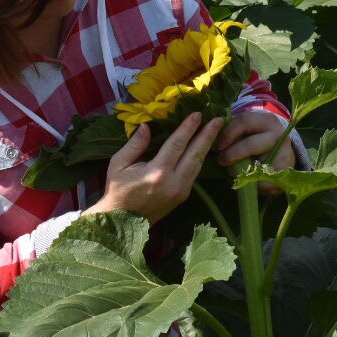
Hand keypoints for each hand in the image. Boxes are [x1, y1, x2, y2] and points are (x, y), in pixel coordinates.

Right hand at [87, 112, 223, 223]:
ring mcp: (181, 192)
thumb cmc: (117, 191)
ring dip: (207, 146)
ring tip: (215, 130)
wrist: (121, 222)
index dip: (188, 128)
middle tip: (219, 119)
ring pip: (198, 165)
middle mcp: (174, 183)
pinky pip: (194, 174)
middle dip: (208, 135)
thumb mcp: (118, 164)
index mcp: (157, 173)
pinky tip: (203, 148)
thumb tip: (147, 126)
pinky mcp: (182, 197)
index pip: (177, 145)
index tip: (197, 114)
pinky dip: (199, 159)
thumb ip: (135, 145)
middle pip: (195, 154)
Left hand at [215, 111, 296, 195]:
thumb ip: (233, 133)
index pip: (243, 122)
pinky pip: (262, 180)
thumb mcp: (248, 132)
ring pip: (256, 165)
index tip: (217, 145)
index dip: (227, 134)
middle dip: (232, 154)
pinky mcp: (284, 171)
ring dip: (240, 171)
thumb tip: (209, 139)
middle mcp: (277, 134)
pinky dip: (251, 182)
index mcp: (265, 120)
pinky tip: (247, 179)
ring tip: (233, 171)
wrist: (281, 155)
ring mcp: (284, 152)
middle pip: (251, 144)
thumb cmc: (256, 141)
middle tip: (221, 160)